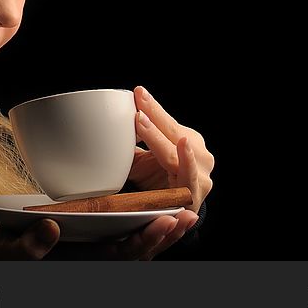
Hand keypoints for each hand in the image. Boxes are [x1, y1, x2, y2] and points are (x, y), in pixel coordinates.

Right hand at [0, 212, 198, 259]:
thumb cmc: (4, 253)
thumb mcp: (10, 250)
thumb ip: (30, 244)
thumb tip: (50, 228)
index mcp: (80, 263)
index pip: (121, 256)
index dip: (145, 240)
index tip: (166, 220)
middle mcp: (93, 261)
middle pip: (138, 253)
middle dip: (165, 236)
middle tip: (188, 215)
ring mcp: (96, 253)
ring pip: (137, 246)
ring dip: (162, 232)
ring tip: (186, 212)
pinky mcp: (94, 244)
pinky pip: (128, 238)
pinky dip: (147, 226)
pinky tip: (162, 212)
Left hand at [129, 86, 213, 214]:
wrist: (175, 214)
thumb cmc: (158, 181)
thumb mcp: (141, 160)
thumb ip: (130, 144)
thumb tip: (106, 125)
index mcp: (186, 139)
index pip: (166, 121)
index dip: (152, 107)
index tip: (137, 92)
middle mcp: (198, 152)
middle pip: (171, 130)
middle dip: (153, 114)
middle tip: (138, 99)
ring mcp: (200, 172)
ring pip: (174, 150)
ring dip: (157, 135)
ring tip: (142, 119)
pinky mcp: (196, 190)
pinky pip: (188, 174)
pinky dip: (186, 159)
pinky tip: (183, 145)